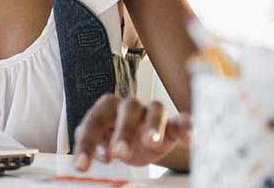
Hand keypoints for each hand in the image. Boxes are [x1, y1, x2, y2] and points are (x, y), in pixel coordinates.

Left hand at [73, 94, 190, 170]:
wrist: (140, 139)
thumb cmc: (115, 139)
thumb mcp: (101, 144)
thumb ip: (96, 147)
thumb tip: (96, 157)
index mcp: (107, 108)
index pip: (94, 120)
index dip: (87, 143)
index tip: (82, 166)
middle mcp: (130, 106)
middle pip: (127, 110)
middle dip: (123, 131)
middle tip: (119, 154)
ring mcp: (153, 113)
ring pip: (156, 110)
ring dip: (154, 125)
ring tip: (152, 143)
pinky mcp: (173, 124)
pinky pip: (183, 121)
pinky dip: (187, 129)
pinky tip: (190, 142)